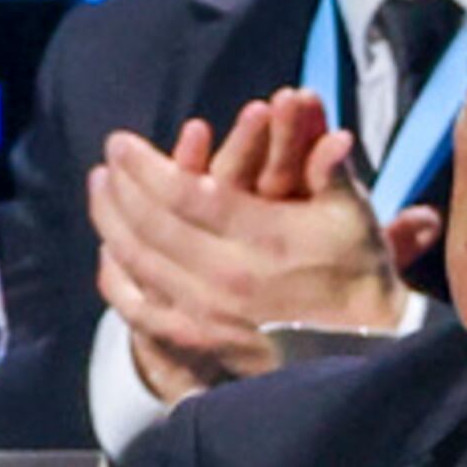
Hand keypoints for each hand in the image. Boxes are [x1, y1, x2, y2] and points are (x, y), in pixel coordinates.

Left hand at [95, 87, 435, 405]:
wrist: (366, 357)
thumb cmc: (358, 276)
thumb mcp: (351, 216)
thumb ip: (324, 165)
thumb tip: (314, 109)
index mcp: (261, 237)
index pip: (182, 194)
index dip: (144, 165)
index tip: (120, 141)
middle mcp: (226, 275)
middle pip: (151, 223)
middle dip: (122, 185)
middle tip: (108, 159)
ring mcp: (207, 312)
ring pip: (139, 261)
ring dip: (111, 221)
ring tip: (100, 188)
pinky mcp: (199, 342)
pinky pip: (140, 310)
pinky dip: (118, 279)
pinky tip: (108, 253)